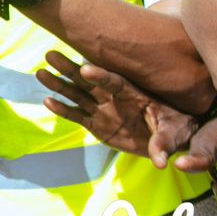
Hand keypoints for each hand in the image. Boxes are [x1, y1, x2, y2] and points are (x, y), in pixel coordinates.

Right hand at [38, 51, 197, 166]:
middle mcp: (112, 97)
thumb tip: (160, 161)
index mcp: (133, 92)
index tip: (86, 69)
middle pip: (88, 81)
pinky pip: (76, 116)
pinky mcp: (96, 124)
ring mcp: (102, 109)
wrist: (170, 136)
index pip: (114, 82)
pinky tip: (48, 102)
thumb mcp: (175, 133)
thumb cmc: (176, 127)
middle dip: (69, 68)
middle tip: (50, 54)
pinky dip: (62, 110)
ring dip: (59, 84)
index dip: (101, 76)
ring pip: (77, 95)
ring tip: (40, 73)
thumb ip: (164, 144)